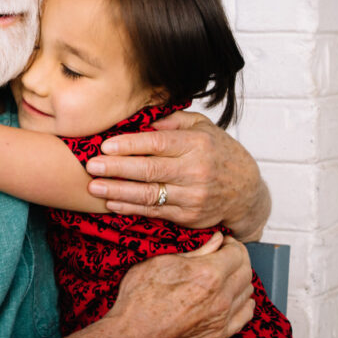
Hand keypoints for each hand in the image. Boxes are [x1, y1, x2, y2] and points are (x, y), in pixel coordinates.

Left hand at [84, 110, 269, 240]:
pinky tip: (111, 202)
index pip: (157, 144)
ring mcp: (192, 197)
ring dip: (117, 191)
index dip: (129, 145)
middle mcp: (195, 171)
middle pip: (148, 170)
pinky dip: (130, 208)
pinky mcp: (188, 217)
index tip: (105, 145)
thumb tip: (144, 119)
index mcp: (197, 145)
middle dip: (115, 168)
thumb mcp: (203, 128)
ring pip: (148, 194)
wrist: (247, 192)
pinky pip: (154, 212)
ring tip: (94, 186)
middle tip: (90, 165)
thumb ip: (173, 121)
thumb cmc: (218, 153)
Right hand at [108, 233, 254, 337]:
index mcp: (207, 274)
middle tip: (224, 254)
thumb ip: (195, 250)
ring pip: (248, 292)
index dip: (230, 243)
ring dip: (240, 279)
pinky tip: (232, 296)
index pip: (237, 252)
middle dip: (238, 258)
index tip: (222, 242)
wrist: (134, 333)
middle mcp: (221, 297)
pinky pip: (245, 315)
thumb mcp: (161, 261)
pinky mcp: (219, 335)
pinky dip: (244, 302)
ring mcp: (222, 318)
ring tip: (225, 275)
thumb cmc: (140, 295)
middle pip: (246, 271)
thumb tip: (216, 239)